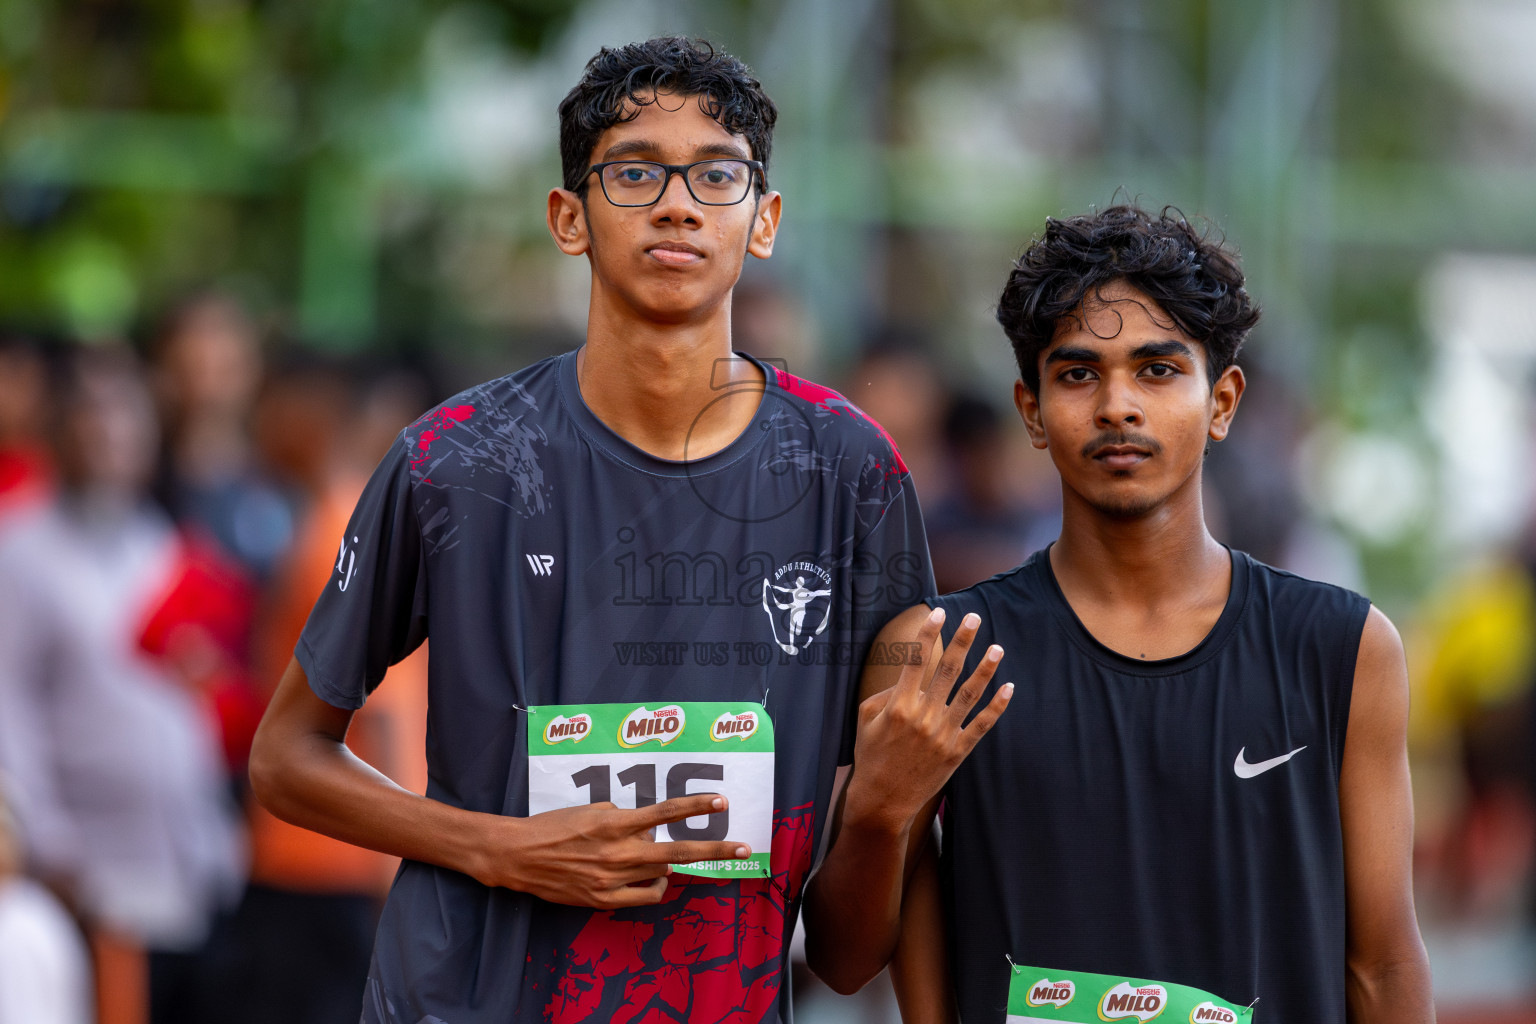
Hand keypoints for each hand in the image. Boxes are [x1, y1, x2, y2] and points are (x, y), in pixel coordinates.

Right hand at [478, 794, 751, 908]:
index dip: (695, 806)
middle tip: (742, 847)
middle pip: (677, 852)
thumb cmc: (554, 826)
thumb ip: (623, 817)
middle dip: (713, 849)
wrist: (520, 855)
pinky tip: (649, 878)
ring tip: (659, 859)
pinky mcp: (604, 900)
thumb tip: (645, 827)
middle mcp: (618, 852)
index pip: (664, 813)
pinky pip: (645, 896)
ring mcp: (613, 879)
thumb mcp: (591, 810)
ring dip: (669, 866)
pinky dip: (653, 886)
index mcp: (615, 823)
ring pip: (662, 875)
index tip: (720, 800)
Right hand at [845, 608, 1010, 830]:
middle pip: (947, 670)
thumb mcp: (865, 720)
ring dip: (985, 669)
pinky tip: (1009, 688)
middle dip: (962, 641)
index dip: (927, 634)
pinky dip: (997, 707)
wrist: (882, 800)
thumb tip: (905, 677)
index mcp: (898, 705)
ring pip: (969, 694)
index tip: (938, 613)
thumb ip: (883, 693)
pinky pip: (981, 725)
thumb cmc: (871, 756)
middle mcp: (923, 716)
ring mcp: (942, 734)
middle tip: (974, 619)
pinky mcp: (957, 752)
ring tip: (997, 648)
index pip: (915, 660)